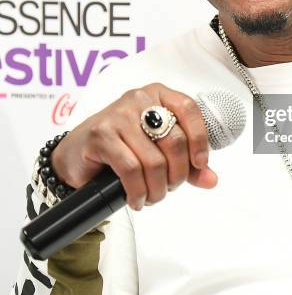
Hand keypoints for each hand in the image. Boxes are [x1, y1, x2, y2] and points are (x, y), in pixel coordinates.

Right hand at [50, 83, 217, 209]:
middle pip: (174, 141)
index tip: (200, 164)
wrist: (77, 153)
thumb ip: (187, 163)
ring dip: (157, 188)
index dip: (199, 139)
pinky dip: (138, 192)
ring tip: (152, 196)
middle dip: (177, 174)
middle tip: (169, 188)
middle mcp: (140, 99)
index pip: (189, 109)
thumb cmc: (123, 147)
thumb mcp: (159, 150)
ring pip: (154, 161)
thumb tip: (211, 179)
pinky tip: (136, 199)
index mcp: (158, 94)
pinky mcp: (101, 135)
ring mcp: (119, 115)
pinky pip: (130, 170)